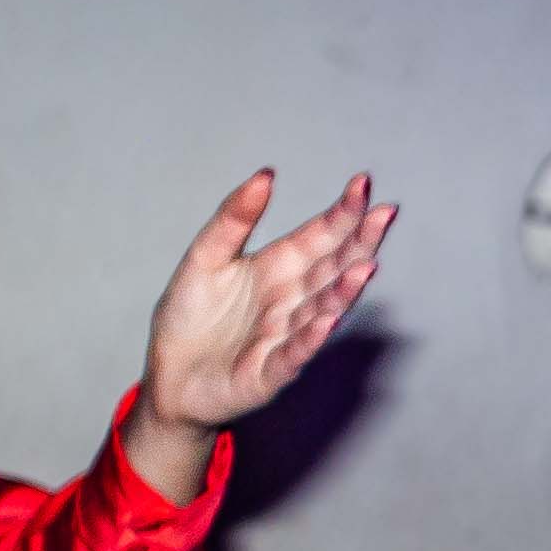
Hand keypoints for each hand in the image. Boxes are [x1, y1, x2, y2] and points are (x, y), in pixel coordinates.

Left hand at [127, 167, 396, 496]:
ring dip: (344, 290)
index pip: (321, 236)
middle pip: (334, 267)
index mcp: (279, 267)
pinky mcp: (270, 372)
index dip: (343, 213)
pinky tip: (327, 321)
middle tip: (383, 215)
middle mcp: (292, 299)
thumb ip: (235, 218)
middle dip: (360, 243)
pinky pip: (294, 353)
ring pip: (322, 309)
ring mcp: (286, 335)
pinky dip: (311, 338)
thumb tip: (266, 174)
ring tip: (365, 266)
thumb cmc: (188, 317)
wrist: (167, 376)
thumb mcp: (205, 257)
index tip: (362, 184)